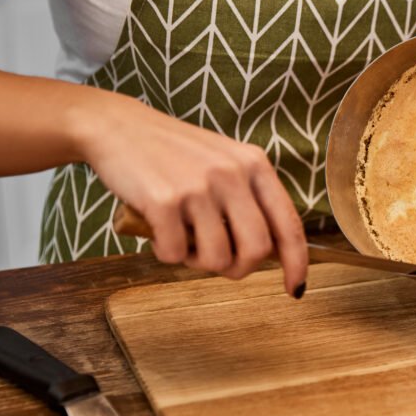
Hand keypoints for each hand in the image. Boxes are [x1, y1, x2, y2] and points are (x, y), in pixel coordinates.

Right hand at [76, 91, 307, 296]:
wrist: (118, 127)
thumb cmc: (173, 153)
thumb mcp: (225, 162)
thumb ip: (249, 198)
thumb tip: (269, 252)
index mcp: (255, 165)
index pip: (289, 224)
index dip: (297, 263)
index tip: (296, 289)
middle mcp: (233, 174)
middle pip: (257, 250)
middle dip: (239, 269)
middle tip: (218, 264)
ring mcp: (200, 186)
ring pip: (217, 258)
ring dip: (197, 262)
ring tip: (182, 240)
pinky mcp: (165, 200)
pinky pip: (175, 254)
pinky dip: (165, 254)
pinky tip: (158, 232)